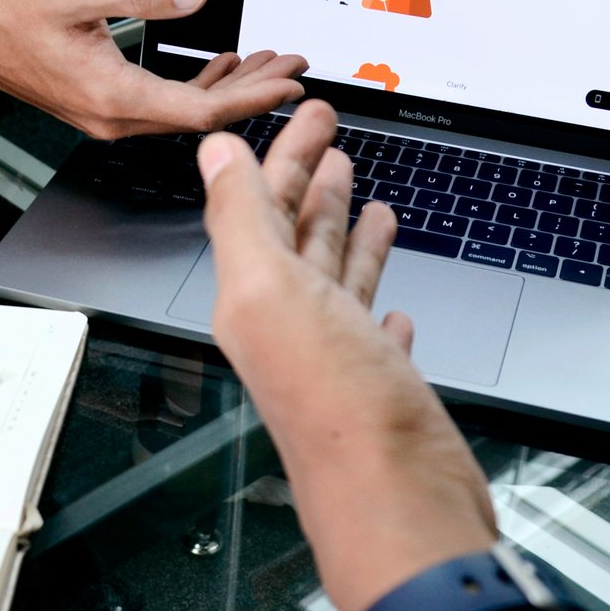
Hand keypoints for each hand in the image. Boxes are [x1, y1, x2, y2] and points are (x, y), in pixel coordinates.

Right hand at [0, 0, 303, 137]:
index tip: (291, 83)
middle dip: (253, 90)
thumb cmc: (9, 11)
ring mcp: (106, 114)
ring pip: (184, 109)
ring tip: (266, 61)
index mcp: (114, 95)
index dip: (253, 97)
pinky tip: (217, 63)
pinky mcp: (100, 103)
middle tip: (293, 67)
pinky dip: (197, 84)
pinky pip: (162, 102)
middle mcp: (114, 116)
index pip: (202, 110)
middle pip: (201, 114)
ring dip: (228, 86)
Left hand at [197, 101, 498, 610]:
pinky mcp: (379, 388)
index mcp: (255, 297)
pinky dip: (379, 302)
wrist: (397, 502)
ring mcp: (337, 357)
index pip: (262, 205)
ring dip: (344, 231)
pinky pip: (373, 331)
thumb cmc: (339, 411)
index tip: (305, 109)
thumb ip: (239, 220)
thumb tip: (212, 156)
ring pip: (335, 277)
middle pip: (296, 234)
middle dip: (310, 178)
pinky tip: (391, 299)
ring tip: (360, 190)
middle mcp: (290, 325)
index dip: (281, 152)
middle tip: (329, 129)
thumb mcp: (271, 292)